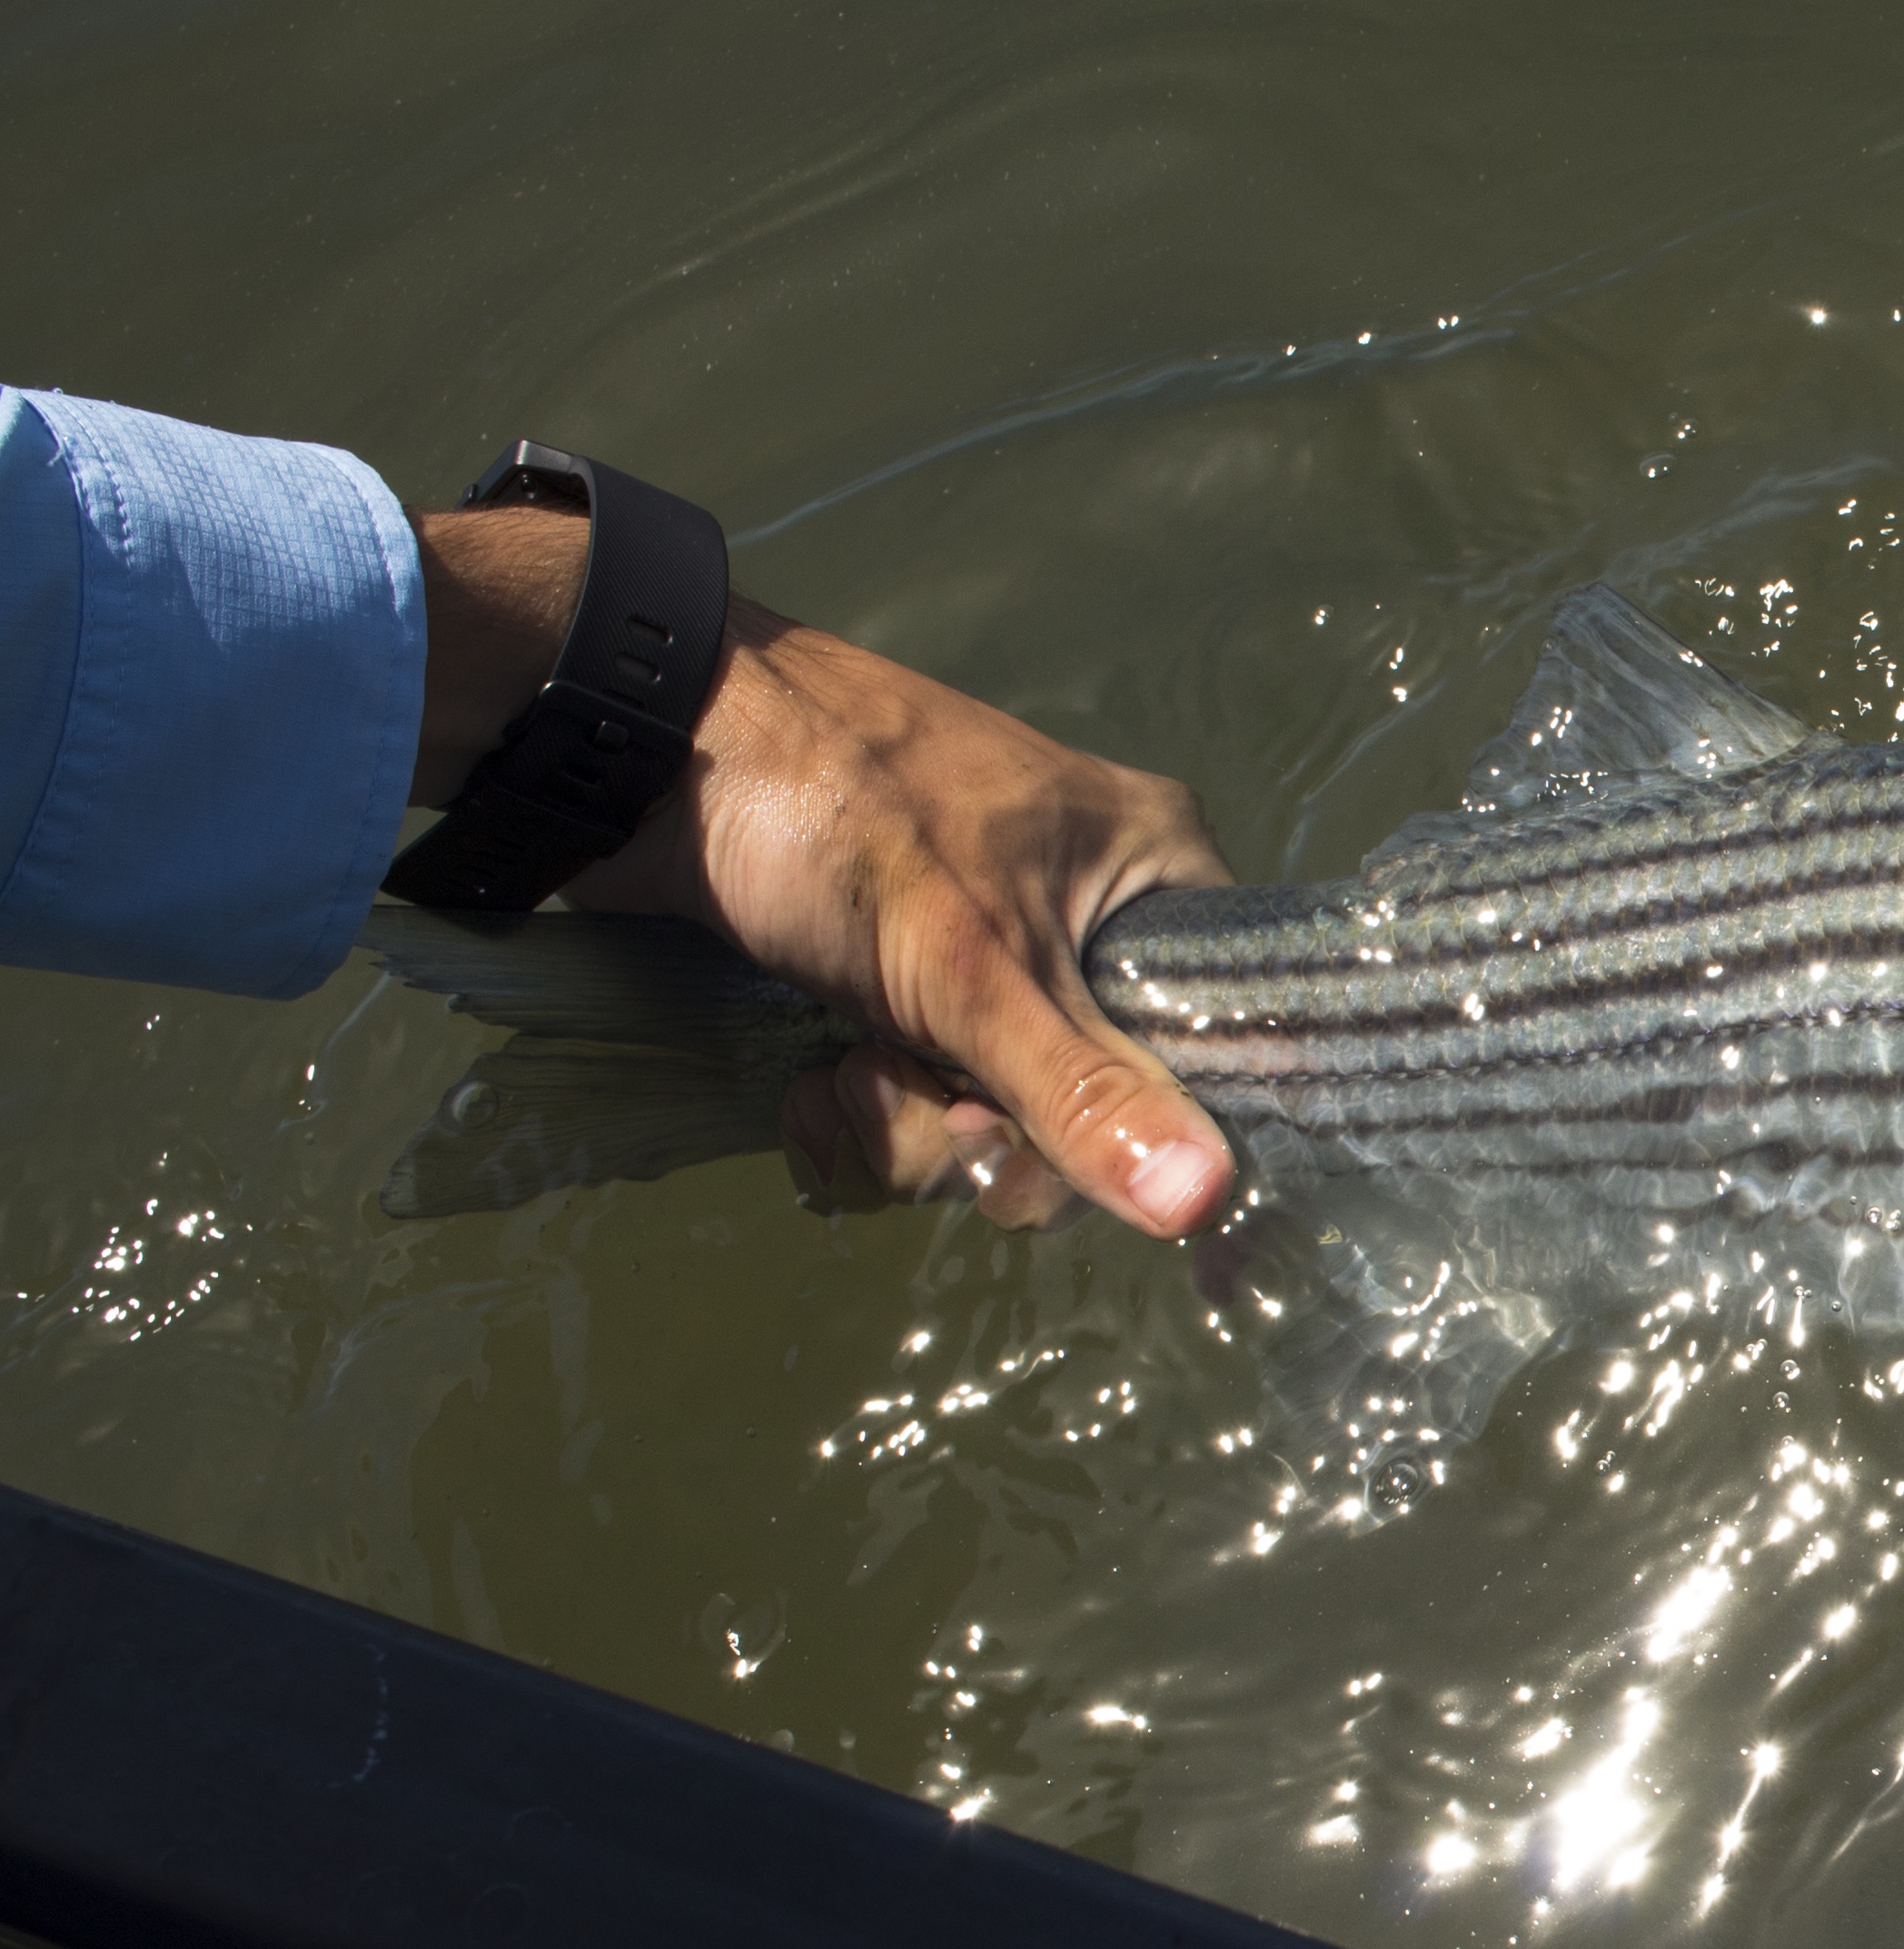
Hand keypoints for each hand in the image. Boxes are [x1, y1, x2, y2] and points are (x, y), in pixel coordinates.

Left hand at [409, 506, 1236, 1235]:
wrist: (634, 745)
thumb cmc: (829, 806)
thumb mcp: (968, 963)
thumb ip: (1082, 1090)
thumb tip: (1204, 1203)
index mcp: (1151, 871)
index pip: (1222, 1039)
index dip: (1167, 1134)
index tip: (1100, 1187)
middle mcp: (1082, 916)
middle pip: (1094, 1106)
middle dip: (993, 1136)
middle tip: (936, 1110)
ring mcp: (983, 956)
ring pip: (993, 1119)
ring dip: (904, 1130)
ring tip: (838, 1071)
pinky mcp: (893, 989)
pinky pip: (915, 1105)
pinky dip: (854, 1119)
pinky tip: (804, 1085)